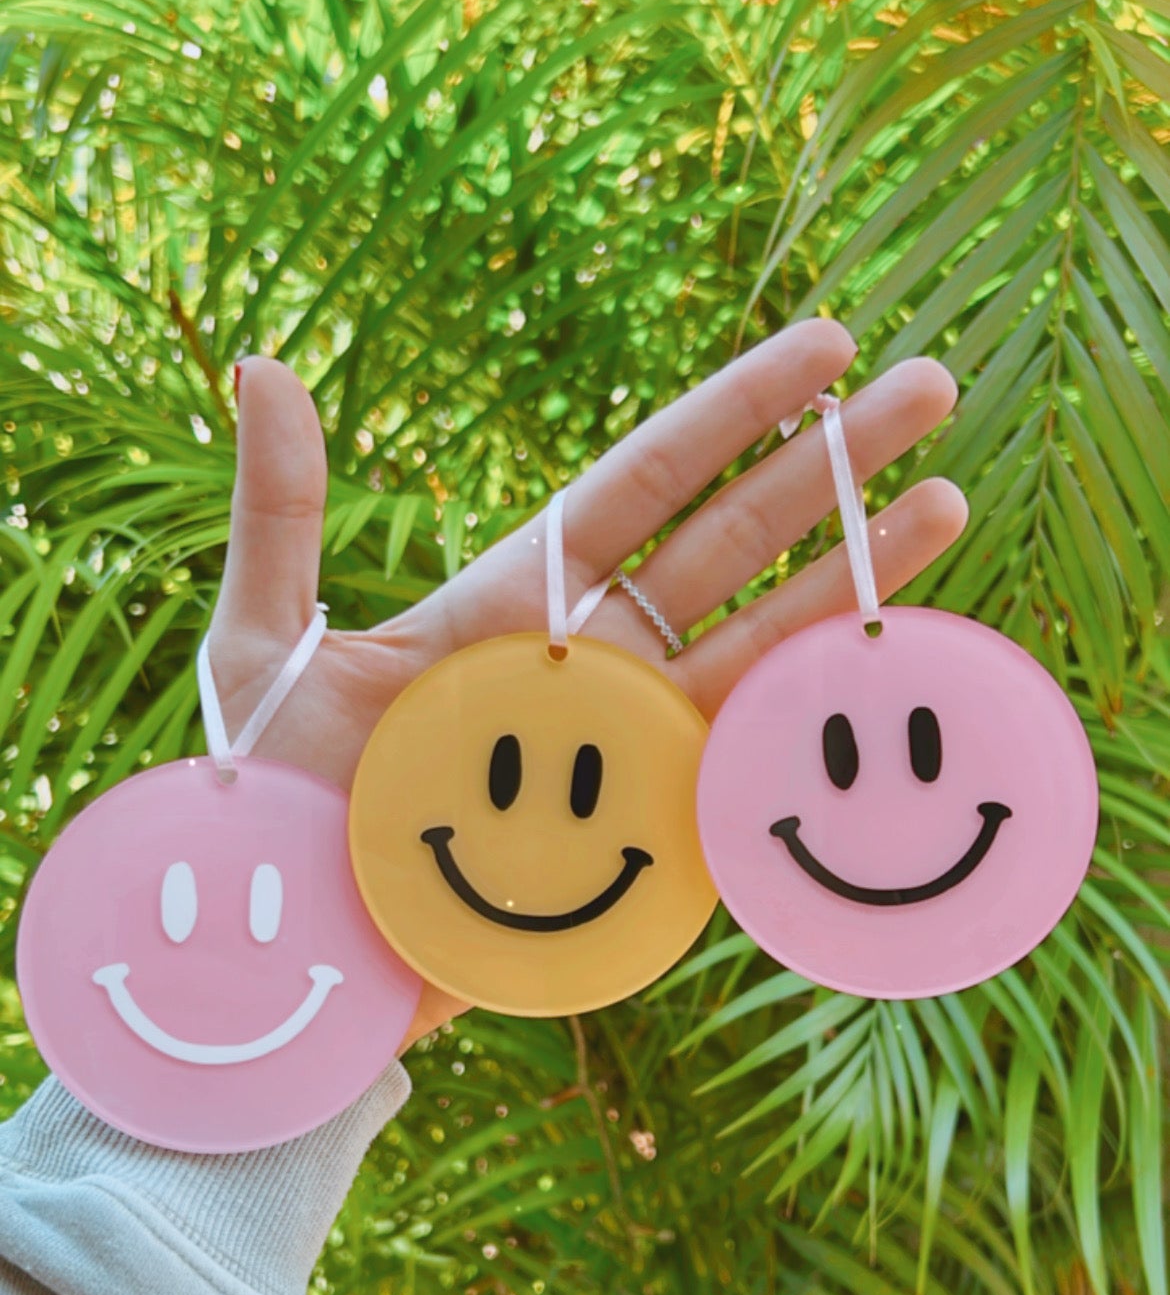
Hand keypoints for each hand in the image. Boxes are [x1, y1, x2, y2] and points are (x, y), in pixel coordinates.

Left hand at [208, 323, 965, 1044]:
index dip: (736, 412)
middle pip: (734, 541)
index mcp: (514, 598)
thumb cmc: (268, 801)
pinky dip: (818, 719)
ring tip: (948, 503)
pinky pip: (745, 767)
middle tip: (929, 387)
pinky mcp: (646, 834)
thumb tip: (263, 366)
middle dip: (833, 464)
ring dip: (857, 576)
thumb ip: (283, 512)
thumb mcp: (262, 645)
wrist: (293, 947)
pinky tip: (896, 665)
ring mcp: (629, 746)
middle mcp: (591, 660)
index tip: (820, 347)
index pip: (647, 480)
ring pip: (763, 643)